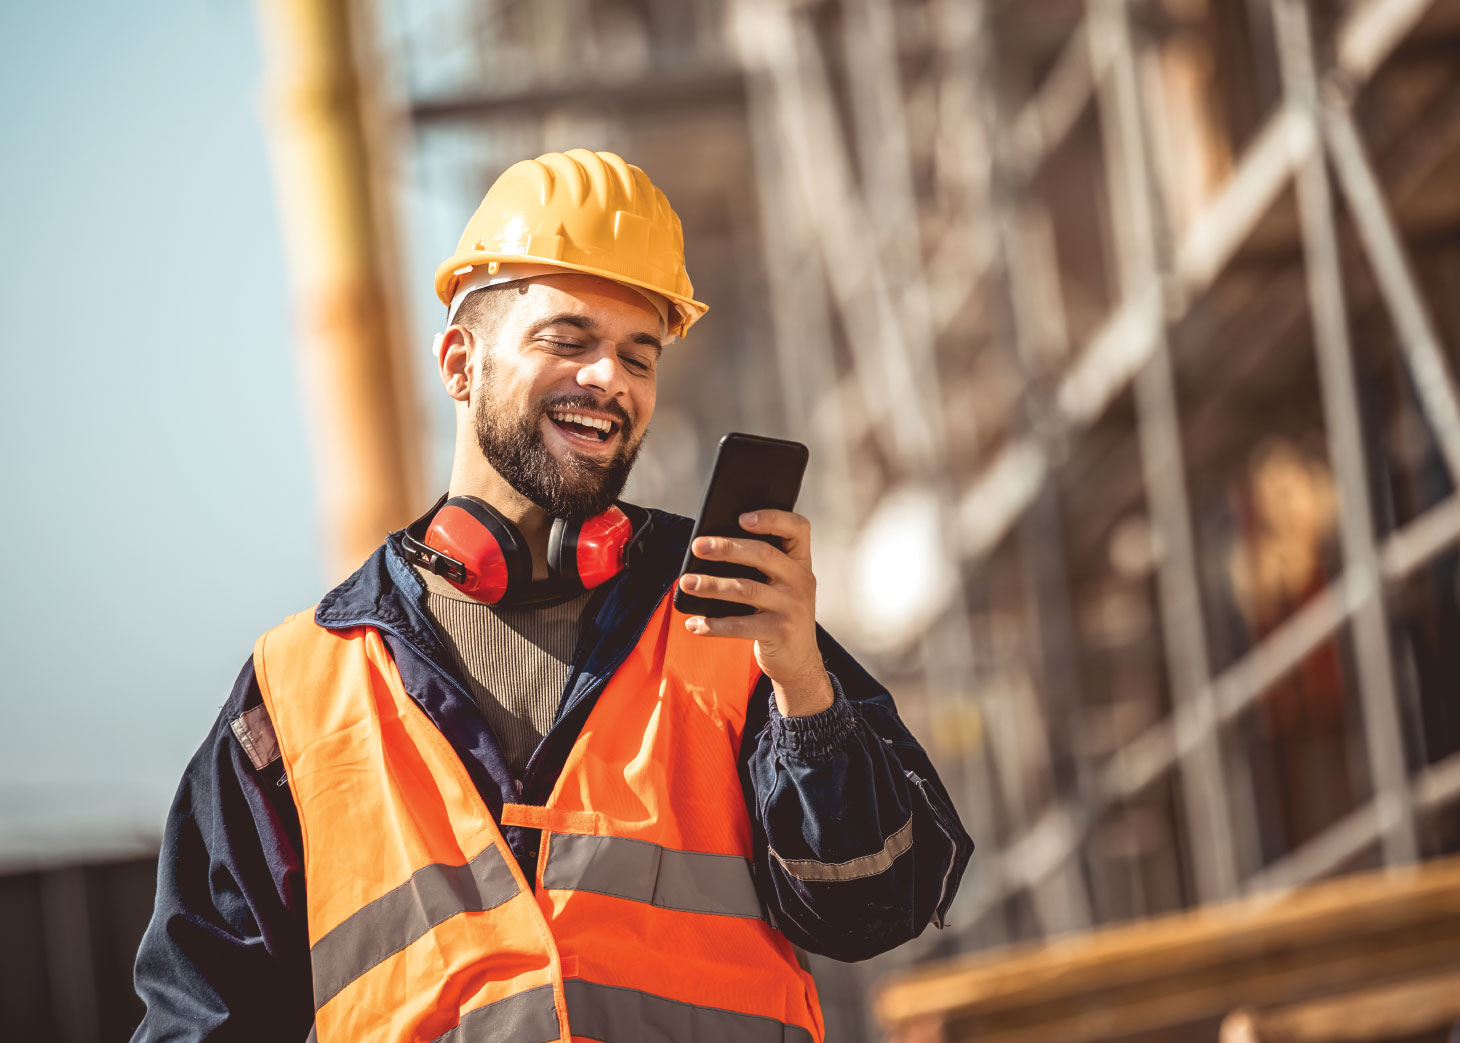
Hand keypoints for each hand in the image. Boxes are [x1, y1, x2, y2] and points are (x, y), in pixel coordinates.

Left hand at [678, 510, 834, 716]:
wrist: (799, 661)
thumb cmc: (778, 614)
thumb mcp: (780, 586)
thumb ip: (761, 566)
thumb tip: (711, 547)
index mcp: (801, 562)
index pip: (797, 528)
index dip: (772, 518)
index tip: (742, 516)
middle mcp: (801, 580)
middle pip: (763, 554)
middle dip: (727, 548)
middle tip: (698, 546)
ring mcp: (792, 607)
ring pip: (746, 589)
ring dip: (712, 585)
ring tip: (687, 583)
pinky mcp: (780, 632)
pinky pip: (740, 625)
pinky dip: (714, 625)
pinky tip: (695, 623)